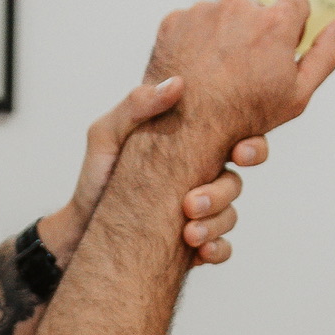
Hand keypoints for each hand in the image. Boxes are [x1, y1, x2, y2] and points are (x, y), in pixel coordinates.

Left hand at [43, 75, 271, 268]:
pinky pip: (221, 249)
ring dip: (214, 223)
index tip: (238, 153)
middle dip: (225, 191)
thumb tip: (177, 84)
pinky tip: (198, 250)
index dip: (253, 145)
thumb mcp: (106, 135)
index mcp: (194, 147)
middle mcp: (204, 178)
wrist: (81, 226)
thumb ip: (135, 106)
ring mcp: (202, 213)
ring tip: (187, 232)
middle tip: (194, 201)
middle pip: (236, 181)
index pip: (239, 139)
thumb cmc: (97, 176)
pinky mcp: (195, 245)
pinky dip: (216, 249)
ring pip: (229, 216)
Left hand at [146, 0, 334, 179]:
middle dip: (254, 31)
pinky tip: (195, 69)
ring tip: (217, 72)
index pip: (296, 2)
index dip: (291, 27)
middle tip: (245, 67)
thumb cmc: (246, 117)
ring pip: (222, 14)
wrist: (185, 131)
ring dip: (223, 35)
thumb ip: (324, 55)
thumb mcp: (297, 94)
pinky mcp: (174, 21)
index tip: (280, 48)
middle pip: (256, 8)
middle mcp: (239, 6)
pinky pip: (191, 22)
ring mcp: (203, 11)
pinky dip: (193, 41)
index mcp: (275, 21)